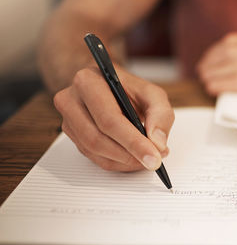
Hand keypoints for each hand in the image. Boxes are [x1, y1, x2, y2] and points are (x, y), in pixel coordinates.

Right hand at [53, 66, 173, 171]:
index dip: (133, 142)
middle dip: (129, 155)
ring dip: (123, 161)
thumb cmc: (129, 89)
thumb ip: (161, 114)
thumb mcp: (153, 94)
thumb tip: (157, 142)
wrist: (109, 87)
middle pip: (97, 139)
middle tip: (153, 161)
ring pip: (94, 151)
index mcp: (89, 82)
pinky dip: (116, 162)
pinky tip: (132, 158)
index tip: (154, 157)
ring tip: (146, 158)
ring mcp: (68, 119)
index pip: (109, 119)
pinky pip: (93, 157)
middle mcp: (71, 99)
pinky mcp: (72, 135)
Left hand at [197, 33, 236, 95]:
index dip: (210, 68)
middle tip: (217, 84)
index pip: (209, 56)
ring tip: (222, 89)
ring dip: (211, 85)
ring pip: (207, 78)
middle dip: (209, 76)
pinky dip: (215, 91)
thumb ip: (235, 51)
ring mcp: (235, 66)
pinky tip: (220, 93)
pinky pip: (215, 87)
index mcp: (233, 41)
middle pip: (205, 67)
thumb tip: (218, 63)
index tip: (215, 75)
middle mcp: (231, 51)